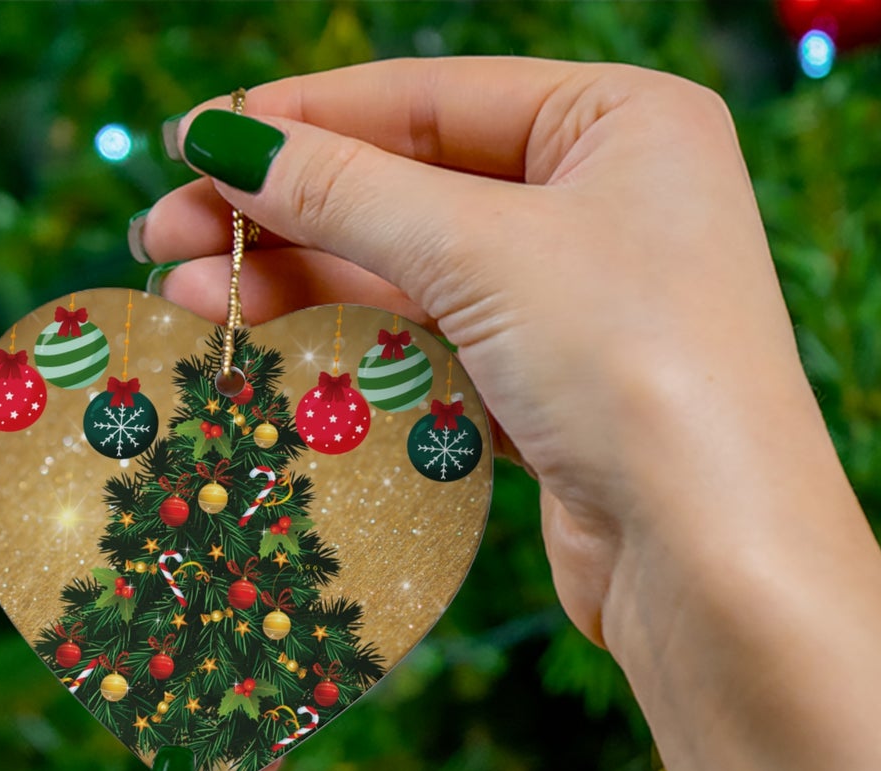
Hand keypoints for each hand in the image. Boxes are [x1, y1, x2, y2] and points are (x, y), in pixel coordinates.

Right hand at [138, 60, 880, 770]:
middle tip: (165, 237)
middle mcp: (611, 203)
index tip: (192, 144)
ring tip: (191, 297)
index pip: (433, 97)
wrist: (715, 561)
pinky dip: (360, 348)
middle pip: (416, 187)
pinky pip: (440, 348)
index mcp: (624, 123)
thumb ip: (347, 192)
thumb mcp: (482, 253)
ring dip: (307, 284)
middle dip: (289, 213)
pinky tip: (274, 349)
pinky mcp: (558, 394)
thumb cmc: (633, 369)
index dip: (304, 120)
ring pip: (418, 275)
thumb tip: (222, 143)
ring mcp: (585, 304)